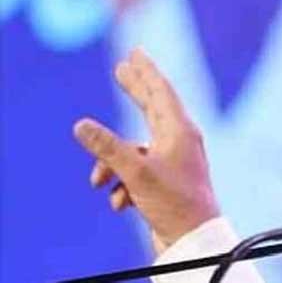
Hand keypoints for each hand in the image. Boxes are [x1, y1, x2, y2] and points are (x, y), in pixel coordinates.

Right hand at [73, 48, 218, 252]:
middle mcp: (179, 141)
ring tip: (98, 182)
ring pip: (134, 150)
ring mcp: (173, 161)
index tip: (135, 52)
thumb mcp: (135, 172)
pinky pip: (135, 174)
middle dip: (136, 90)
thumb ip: (108, 147)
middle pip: (153, 107)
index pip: (161, 91)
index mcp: (180, 130)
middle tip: (123, 67)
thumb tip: (81, 126)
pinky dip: (121, 186)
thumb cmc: (172, 202)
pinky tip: (120, 203)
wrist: (191, 239)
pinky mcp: (165, 182)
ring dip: (111, 165)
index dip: (146, 71)